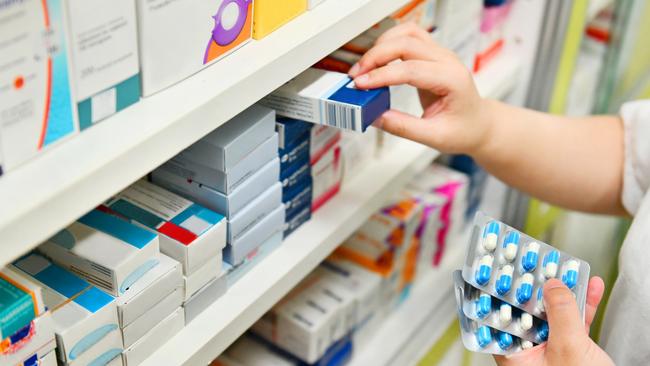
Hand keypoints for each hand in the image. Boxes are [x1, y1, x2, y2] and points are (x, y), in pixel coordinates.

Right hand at [349, 23, 490, 154]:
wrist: (478, 124)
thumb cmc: (463, 130)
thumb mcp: (434, 137)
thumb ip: (404, 127)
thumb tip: (374, 117)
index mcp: (452, 80)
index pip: (411, 69)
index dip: (382, 76)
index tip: (360, 85)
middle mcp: (448, 61)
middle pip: (407, 44)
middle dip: (376, 57)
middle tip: (356, 77)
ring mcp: (441, 54)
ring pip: (408, 33)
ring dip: (382, 45)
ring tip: (365, 67)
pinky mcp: (432, 54)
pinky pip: (409, 37)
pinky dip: (390, 42)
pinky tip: (378, 59)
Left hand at [494, 277, 613, 365]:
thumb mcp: (568, 348)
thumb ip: (560, 314)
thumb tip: (551, 284)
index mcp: (513, 355)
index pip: (495, 318)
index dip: (492, 292)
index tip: (491, 269)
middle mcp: (527, 350)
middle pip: (524, 310)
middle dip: (530, 284)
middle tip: (530, 259)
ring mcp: (549, 348)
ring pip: (551, 311)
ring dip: (561, 289)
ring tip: (563, 265)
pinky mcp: (571, 348)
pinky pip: (574, 320)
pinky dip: (583, 303)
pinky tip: (591, 284)